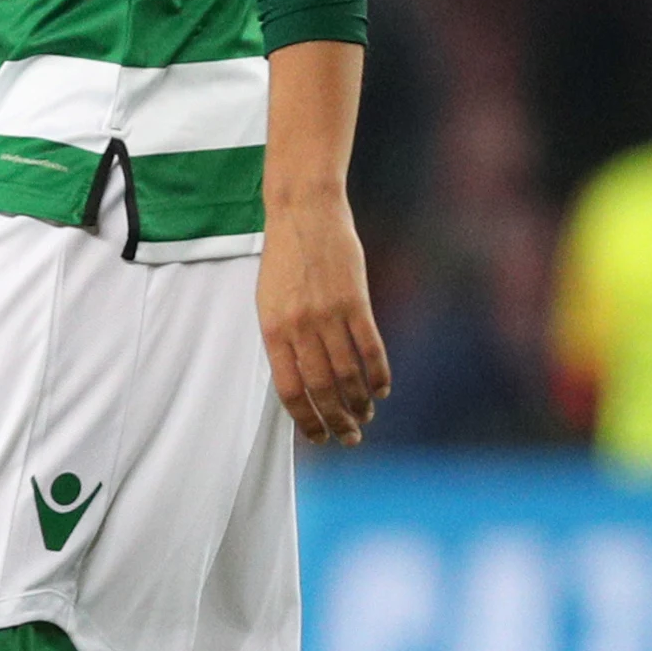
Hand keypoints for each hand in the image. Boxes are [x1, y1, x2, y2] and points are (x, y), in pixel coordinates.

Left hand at [257, 187, 390, 444]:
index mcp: (272, 330)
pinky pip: (370, 348)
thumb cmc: (284, 259)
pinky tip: (382, 390)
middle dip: (338, 421)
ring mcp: (328, 314)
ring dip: (360, 402)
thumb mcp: (269, 302)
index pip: (289, 390)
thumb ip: (283, 341)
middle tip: (351, 437)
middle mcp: (299, 327)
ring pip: (349, 374)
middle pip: (322, 389)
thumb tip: (300, 383)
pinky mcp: (355, 301)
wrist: (303, 212)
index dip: (307, 420)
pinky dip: (379, 374)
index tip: (319, 438)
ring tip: (367, 417)